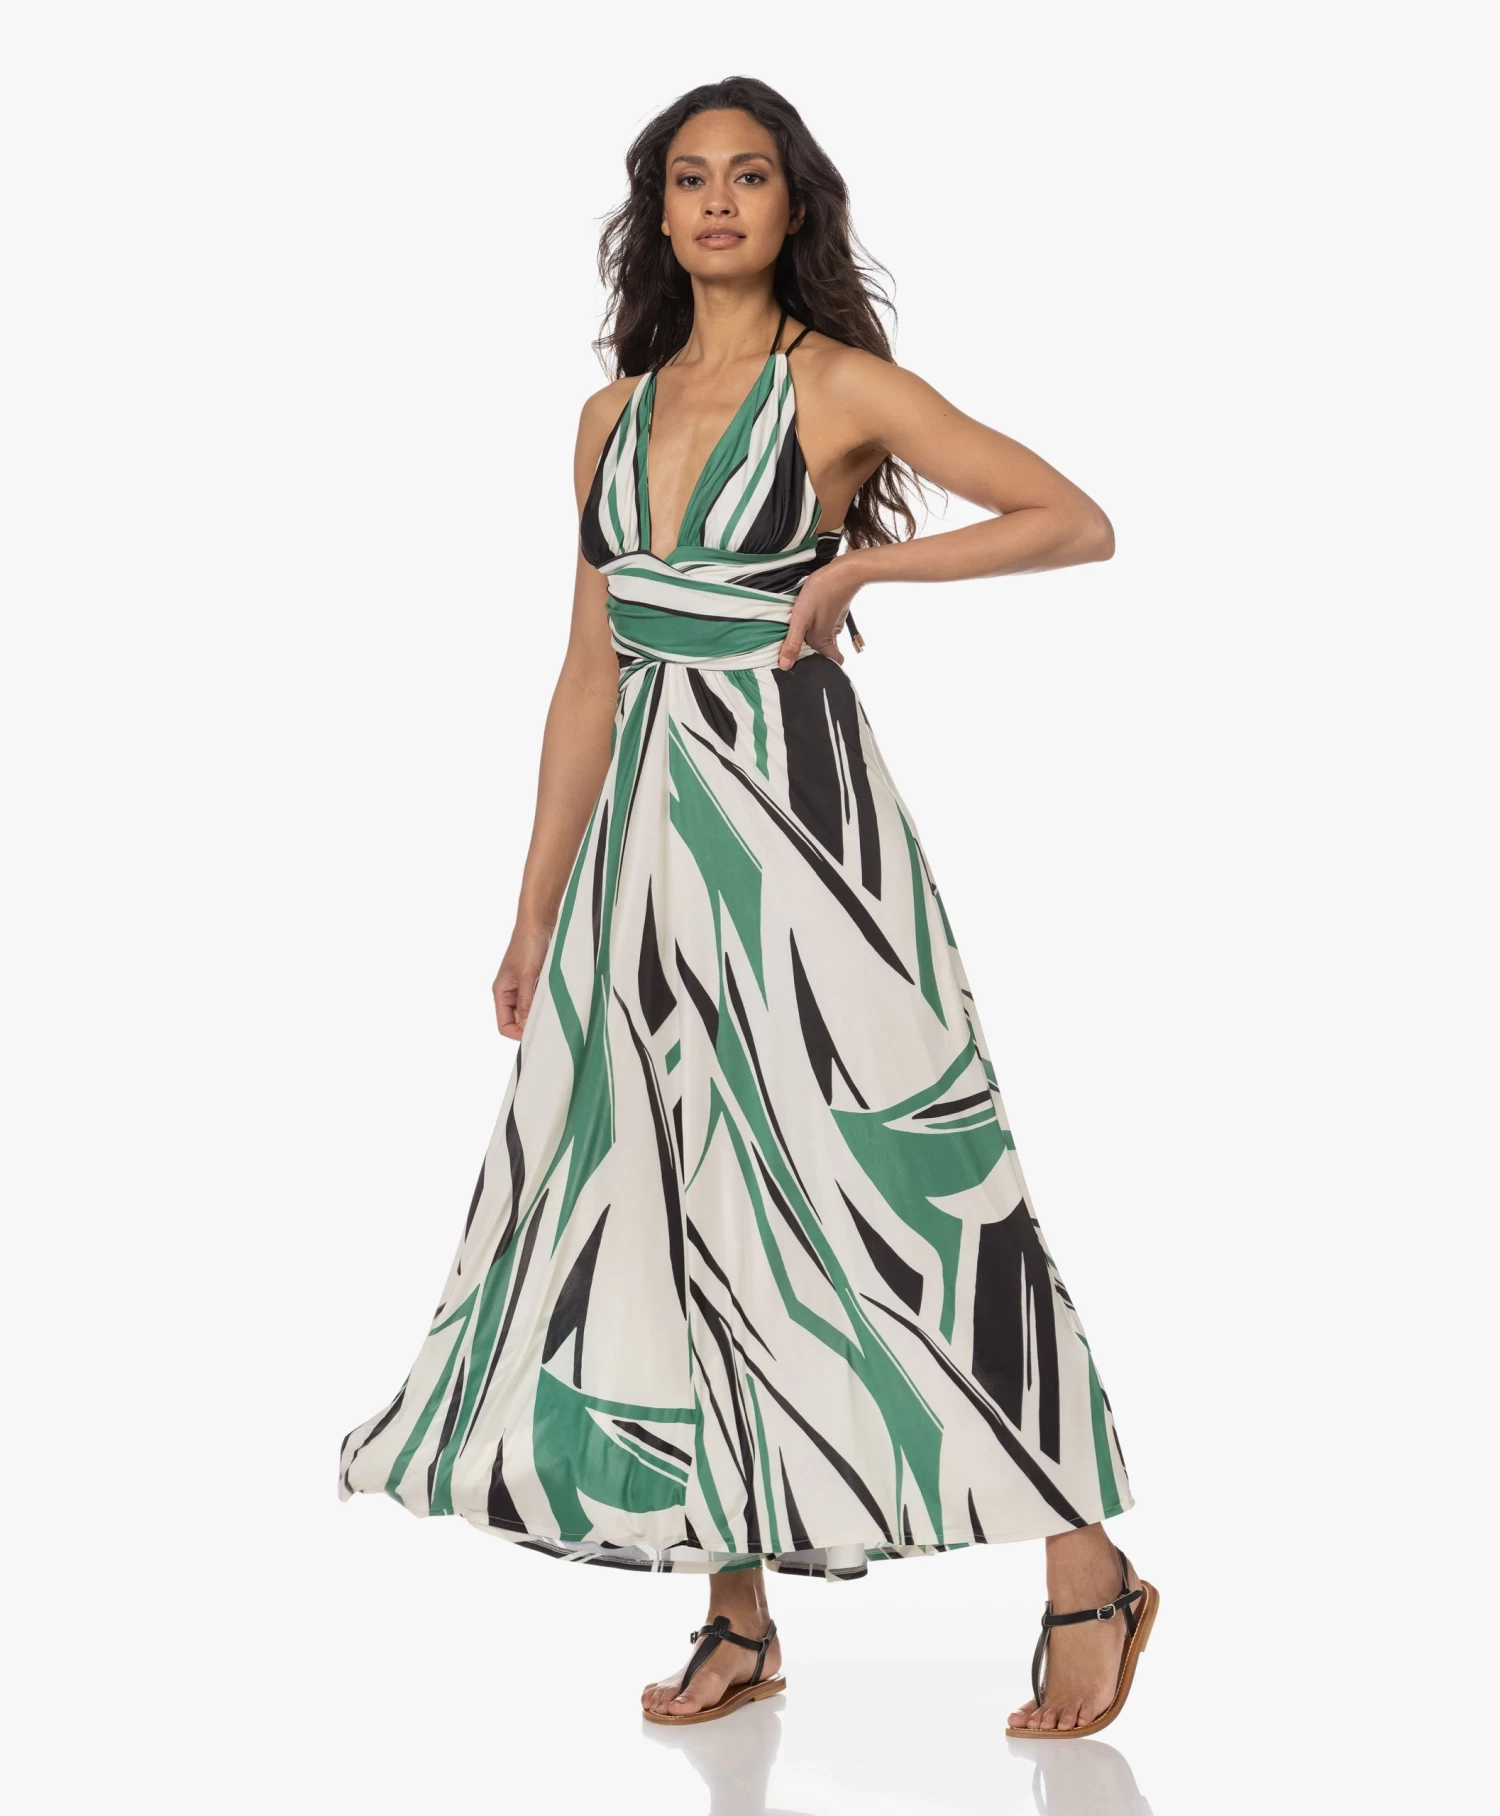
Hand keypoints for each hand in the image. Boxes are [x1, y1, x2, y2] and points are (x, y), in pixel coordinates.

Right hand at [492, 921, 551, 1039]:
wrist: (539, 922)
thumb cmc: (528, 945)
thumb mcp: (527, 976)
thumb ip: (526, 1002)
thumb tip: (526, 1027)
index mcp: (501, 992)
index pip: (504, 1025)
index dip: (518, 1033)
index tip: (536, 1034)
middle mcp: (510, 992)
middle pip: (517, 1021)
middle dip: (530, 1024)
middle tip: (549, 1026)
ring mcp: (523, 987)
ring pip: (530, 1011)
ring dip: (540, 1013)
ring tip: (553, 1011)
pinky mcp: (536, 981)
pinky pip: (539, 1000)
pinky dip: (546, 1003)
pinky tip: (556, 1000)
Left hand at [776, 552, 867, 669]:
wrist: (843, 571)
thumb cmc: (821, 593)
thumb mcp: (801, 618)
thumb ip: (792, 642)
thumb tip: (785, 667)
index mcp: (822, 641)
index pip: (831, 663)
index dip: (822, 669)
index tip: (807, 670)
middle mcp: (830, 634)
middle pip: (825, 652)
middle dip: (813, 655)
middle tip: (796, 653)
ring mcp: (833, 622)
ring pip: (824, 637)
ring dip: (812, 638)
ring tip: (796, 634)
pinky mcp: (833, 611)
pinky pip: (824, 624)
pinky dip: (816, 624)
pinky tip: (805, 617)